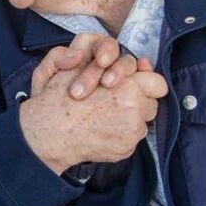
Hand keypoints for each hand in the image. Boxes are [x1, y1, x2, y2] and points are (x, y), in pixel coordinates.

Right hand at [21, 37, 167, 174]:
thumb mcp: (79, 64)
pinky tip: (100, 127)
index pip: (157, 82)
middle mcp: (134, 111)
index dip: (144, 80)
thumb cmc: (58, 97)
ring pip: (143, 120)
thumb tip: (138, 62)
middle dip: (138, 98)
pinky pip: (131, 136)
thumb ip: (109, 56)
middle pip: (152, 102)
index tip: (130, 81)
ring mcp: (131, 133)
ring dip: (130, 115)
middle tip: (115, 97)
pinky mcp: (125, 149)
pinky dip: (120, 131)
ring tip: (106, 113)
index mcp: (127, 87)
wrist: (49, 132)